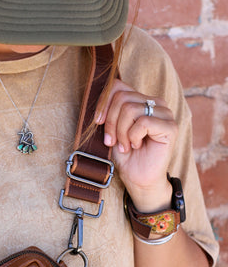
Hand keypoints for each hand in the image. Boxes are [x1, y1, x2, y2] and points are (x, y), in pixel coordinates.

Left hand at [95, 79, 177, 211]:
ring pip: (131, 108)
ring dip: (122, 132)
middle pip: (122, 97)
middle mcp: (155, 103)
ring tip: (125, 146)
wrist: (138, 180)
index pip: (118, 86)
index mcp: (141, 100)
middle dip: (111, 122)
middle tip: (113, 142)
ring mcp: (165, 113)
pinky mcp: (170, 127)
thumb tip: (97, 99)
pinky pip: (143, 122)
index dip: (104, 102)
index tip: (98, 122)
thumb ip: (109, 112)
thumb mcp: (112, 130)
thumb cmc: (126, 157)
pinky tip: (136, 146)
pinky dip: (133, 137)